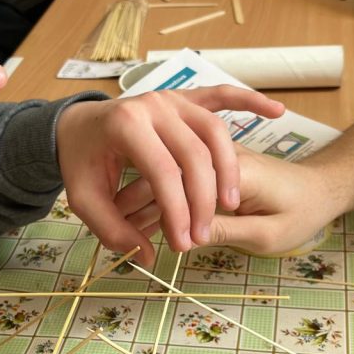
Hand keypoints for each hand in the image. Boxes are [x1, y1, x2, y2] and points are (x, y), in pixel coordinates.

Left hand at [55, 87, 284, 262]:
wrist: (77, 124)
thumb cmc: (83, 162)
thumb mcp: (84, 200)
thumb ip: (113, 230)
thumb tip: (146, 258)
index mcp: (125, 125)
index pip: (162, 173)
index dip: (176, 212)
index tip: (182, 244)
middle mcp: (153, 105)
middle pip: (193, 155)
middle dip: (202, 201)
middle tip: (202, 236)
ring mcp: (172, 98)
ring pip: (214, 132)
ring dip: (227, 169)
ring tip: (231, 204)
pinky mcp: (185, 98)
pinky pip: (222, 95)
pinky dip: (250, 101)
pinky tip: (277, 112)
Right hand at [116, 147, 339, 256]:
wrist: (324, 190)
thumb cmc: (303, 213)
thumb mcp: (269, 235)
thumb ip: (226, 232)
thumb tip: (186, 237)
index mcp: (236, 168)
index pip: (178, 179)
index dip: (148, 207)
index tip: (127, 233)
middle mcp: (220, 153)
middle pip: (166, 171)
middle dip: (137, 201)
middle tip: (116, 230)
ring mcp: (216, 153)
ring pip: (168, 167)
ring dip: (144, 191)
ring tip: (120, 217)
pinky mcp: (214, 160)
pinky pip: (178, 166)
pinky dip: (159, 184)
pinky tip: (140, 202)